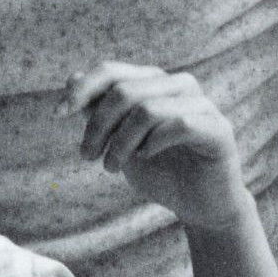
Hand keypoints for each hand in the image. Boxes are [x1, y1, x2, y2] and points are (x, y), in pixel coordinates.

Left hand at [63, 62, 247, 229]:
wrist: (200, 205)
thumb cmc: (161, 170)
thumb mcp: (120, 141)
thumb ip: (100, 111)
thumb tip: (72, 78)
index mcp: (155, 82)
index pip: (112, 71)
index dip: (82, 89)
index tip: (57, 114)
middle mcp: (179, 85)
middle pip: (124, 91)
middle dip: (98, 125)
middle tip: (88, 156)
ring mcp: (202, 105)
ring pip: (148, 109)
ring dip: (121, 143)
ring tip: (111, 167)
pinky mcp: (219, 129)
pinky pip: (179, 125)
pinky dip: (153, 143)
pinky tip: (145, 157)